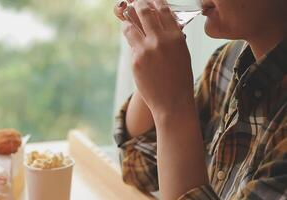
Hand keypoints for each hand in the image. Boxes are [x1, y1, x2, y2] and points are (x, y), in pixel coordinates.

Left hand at [121, 0, 193, 117]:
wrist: (172, 103)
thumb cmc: (179, 79)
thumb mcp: (181, 54)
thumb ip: (171, 37)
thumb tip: (158, 23)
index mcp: (176, 37)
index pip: (163, 10)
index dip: (155, 2)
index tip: (151, 0)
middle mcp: (161, 40)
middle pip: (144, 12)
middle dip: (138, 4)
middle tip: (135, 3)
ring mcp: (146, 50)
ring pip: (130, 26)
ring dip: (127, 21)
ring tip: (126, 20)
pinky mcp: (135, 60)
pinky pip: (130, 45)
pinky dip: (131, 41)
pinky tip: (132, 41)